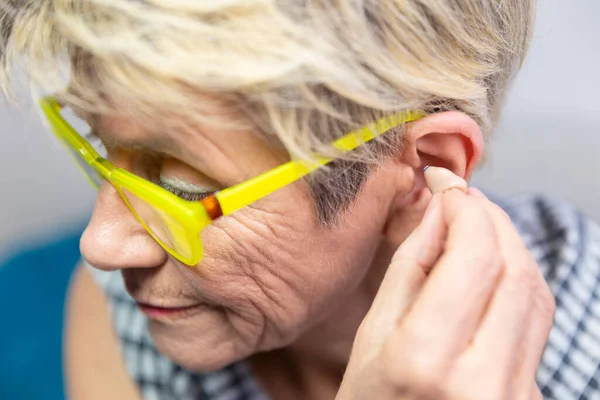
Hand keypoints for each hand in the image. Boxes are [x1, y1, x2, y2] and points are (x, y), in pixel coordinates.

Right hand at [338, 168, 555, 399]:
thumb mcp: (372, 335)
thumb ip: (411, 268)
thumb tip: (441, 211)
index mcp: (425, 360)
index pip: (473, 257)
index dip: (467, 208)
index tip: (449, 185)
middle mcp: (483, 380)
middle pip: (513, 268)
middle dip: (491, 218)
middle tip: (464, 197)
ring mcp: (516, 395)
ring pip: (535, 290)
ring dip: (509, 244)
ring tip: (476, 226)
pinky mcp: (533, 397)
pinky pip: (537, 320)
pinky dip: (517, 279)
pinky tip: (491, 268)